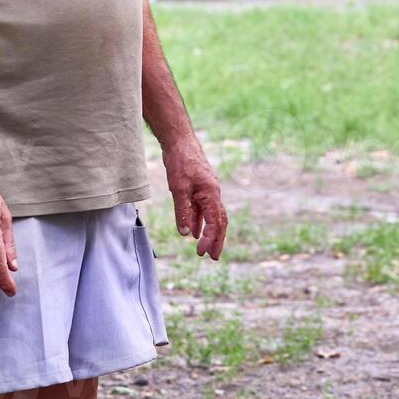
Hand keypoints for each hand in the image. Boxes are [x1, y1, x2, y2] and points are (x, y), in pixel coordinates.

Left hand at [163, 137, 227, 259]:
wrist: (179, 141)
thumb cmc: (181, 162)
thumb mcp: (179, 188)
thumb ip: (183, 211)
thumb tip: (186, 234)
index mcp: (212, 194)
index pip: (215, 222)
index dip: (209, 239)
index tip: (201, 252)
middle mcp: (213, 193)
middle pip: (219, 221)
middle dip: (217, 240)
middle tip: (213, 257)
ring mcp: (207, 190)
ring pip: (212, 215)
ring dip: (209, 232)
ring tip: (204, 248)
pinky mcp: (199, 188)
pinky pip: (202, 209)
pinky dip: (199, 221)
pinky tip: (193, 231)